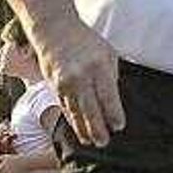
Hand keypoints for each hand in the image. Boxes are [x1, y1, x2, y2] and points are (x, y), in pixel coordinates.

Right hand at [29, 15, 123, 146]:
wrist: (54, 30)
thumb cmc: (86, 41)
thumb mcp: (107, 53)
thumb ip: (110, 77)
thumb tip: (112, 103)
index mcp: (98, 66)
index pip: (108, 97)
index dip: (113, 114)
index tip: (118, 126)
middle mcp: (80, 76)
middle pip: (90, 109)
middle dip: (98, 129)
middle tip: (104, 142)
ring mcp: (65, 83)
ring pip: (76, 112)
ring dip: (84, 129)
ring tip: (92, 142)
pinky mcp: (54, 86)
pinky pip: (65, 108)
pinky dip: (72, 120)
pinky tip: (78, 129)